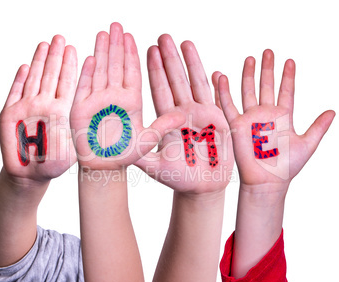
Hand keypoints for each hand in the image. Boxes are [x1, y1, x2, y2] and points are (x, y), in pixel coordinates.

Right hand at [0, 35, 77, 182]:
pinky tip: (24, 67)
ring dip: (39, 62)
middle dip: (56, 57)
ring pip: (34, 80)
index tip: (75, 50)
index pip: (68, 84)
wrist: (31, 174)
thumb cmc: (55, 163)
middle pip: (51, 76)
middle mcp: (46, 105)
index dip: (71, 67)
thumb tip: (88, 114)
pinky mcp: (9, 114)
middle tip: (60, 38)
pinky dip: (19, 80)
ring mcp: (27, 108)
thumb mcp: (72, 148)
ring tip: (44, 45)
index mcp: (63, 110)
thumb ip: (77, 131)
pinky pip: (14, 93)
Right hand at [70, 23, 183, 169]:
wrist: (104, 167)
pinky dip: (87, 73)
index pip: (132, 72)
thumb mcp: (148, 140)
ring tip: (104, 33)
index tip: (132, 37)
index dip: (131, 54)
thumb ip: (164, 126)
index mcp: (131, 102)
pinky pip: (85, 87)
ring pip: (100, 71)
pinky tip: (90, 57)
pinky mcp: (82, 108)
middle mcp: (115, 97)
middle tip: (117, 25)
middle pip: (116, 66)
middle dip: (116, 45)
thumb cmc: (125, 155)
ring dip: (102, 52)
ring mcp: (98, 100)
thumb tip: (183, 114)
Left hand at [135, 34, 233, 194]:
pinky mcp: (220, 123)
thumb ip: (140, 154)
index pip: (160, 89)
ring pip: (196, 84)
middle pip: (176, 80)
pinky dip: (219, 88)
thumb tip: (118, 145)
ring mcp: (203, 116)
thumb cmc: (178, 178)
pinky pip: (219, 102)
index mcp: (168, 119)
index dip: (154, 70)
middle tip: (163, 37)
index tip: (148, 50)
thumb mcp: (156, 166)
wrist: (201, 187)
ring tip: (185, 43)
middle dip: (170, 59)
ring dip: (191, 64)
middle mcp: (184, 112)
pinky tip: (216, 73)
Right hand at [218, 49, 334, 191]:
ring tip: (250, 59)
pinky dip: (224, 92)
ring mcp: (250, 119)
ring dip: (248, 75)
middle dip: (267, 69)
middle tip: (268, 52)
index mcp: (283, 117)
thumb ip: (319, 127)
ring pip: (248, 91)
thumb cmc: (286, 167)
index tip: (290, 61)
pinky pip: (228, 106)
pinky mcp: (236, 125)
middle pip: (266, 86)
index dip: (288, 76)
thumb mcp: (308, 144)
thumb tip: (333, 111)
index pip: (286, 91)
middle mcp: (266, 115)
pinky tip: (223, 77)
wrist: (266, 181)